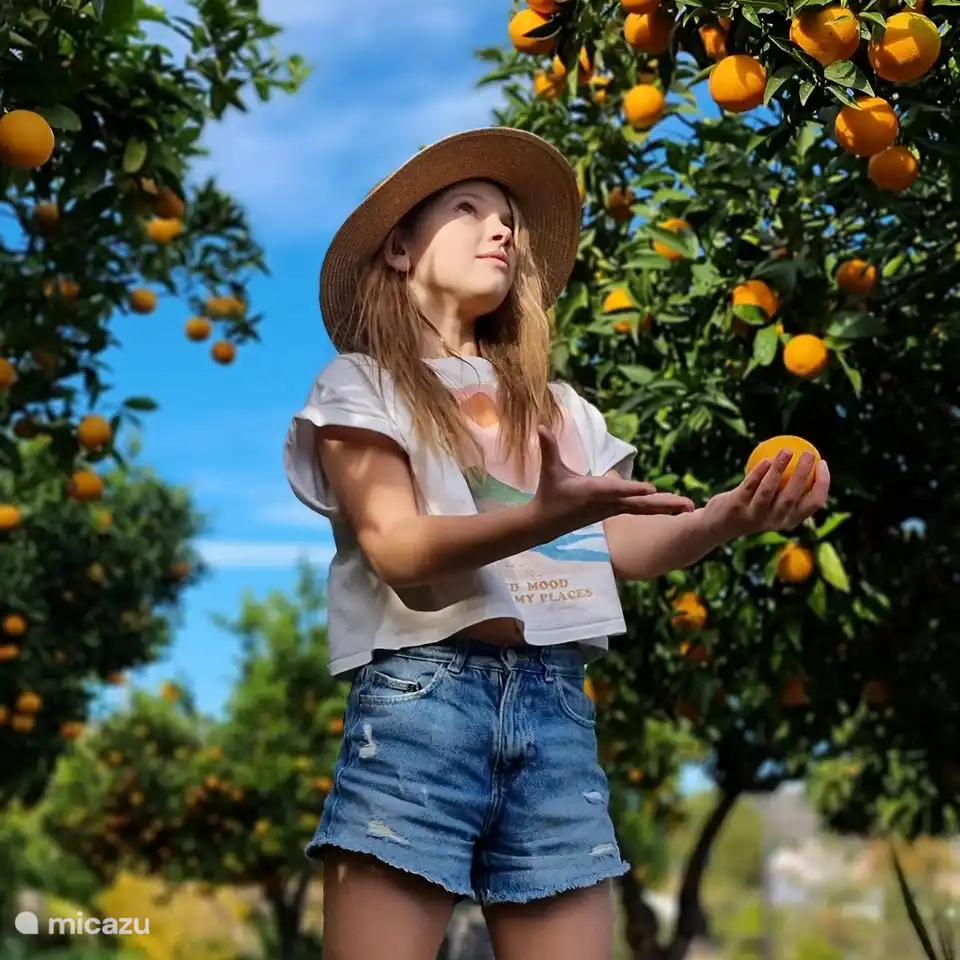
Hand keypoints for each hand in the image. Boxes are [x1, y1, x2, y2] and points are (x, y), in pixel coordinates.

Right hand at [531, 425, 694, 535]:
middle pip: (640, 504)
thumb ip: (549, 448)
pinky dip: (657, 509)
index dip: (633, 489)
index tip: (650, 490)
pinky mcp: (613, 512)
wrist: (546, 524)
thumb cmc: (549, 494)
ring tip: (690, 507)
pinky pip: (640, 511)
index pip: (616, 490)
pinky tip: (672, 509)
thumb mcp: (550, 470)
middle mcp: (608, 503)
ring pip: (644, 509)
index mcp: (594, 492)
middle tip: (689, 505)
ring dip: (667, 507)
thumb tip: (540, 426)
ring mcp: (612, 510)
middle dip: (664, 504)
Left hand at [701, 447, 830, 539]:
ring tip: (787, 450)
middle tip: (808, 453)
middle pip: (792, 497)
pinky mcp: (736, 507)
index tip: (822, 462)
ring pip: (769, 490)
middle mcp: (774, 521)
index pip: (813, 504)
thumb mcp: (773, 504)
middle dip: (803, 473)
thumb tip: (807, 460)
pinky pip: (749, 485)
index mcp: (789, 520)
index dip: (822, 483)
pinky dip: (759, 472)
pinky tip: (767, 459)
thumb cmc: (753, 507)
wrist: (718, 525)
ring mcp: (754, 515)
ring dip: (779, 468)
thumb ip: (787, 489)